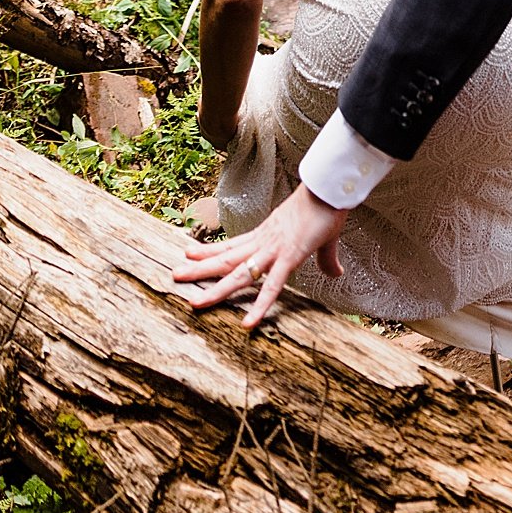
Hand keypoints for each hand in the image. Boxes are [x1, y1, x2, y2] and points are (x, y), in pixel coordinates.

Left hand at [171, 183, 347, 328]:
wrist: (331, 189)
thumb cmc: (327, 207)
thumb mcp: (323, 238)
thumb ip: (326, 259)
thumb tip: (336, 273)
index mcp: (267, 235)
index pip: (233, 245)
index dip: (210, 250)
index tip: (189, 253)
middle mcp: (264, 242)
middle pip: (226, 259)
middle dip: (200, 269)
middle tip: (175, 276)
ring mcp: (273, 250)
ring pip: (238, 274)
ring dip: (215, 289)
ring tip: (193, 301)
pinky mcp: (289, 257)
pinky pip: (271, 287)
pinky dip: (259, 306)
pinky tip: (248, 323)